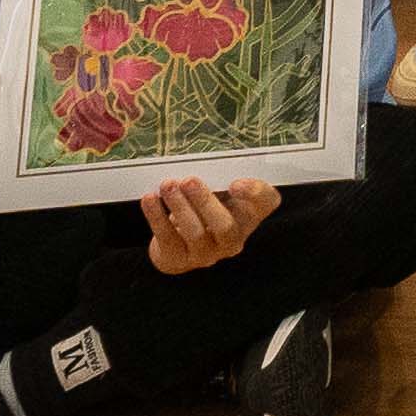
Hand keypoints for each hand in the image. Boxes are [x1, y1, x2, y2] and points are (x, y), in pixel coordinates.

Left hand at [139, 173, 278, 274]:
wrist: (178, 246)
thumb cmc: (202, 210)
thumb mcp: (217, 191)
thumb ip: (218, 176)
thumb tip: (194, 155)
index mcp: (248, 216)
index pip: (266, 204)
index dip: (255, 194)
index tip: (235, 182)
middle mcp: (232, 239)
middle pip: (226, 226)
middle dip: (205, 202)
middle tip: (189, 180)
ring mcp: (206, 254)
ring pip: (196, 233)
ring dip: (180, 207)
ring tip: (168, 185)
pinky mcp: (178, 260)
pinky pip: (168, 239)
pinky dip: (157, 217)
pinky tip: (149, 199)